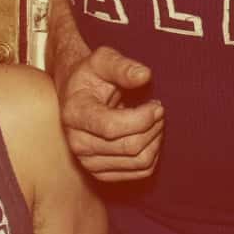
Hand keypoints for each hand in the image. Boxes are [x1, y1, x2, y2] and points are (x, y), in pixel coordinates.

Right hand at [57, 46, 163, 181]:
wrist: (77, 94)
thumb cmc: (91, 75)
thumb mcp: (103, 60)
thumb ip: (122, 66)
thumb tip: (144, 75)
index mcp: (74, 114)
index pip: (112, 127)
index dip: (142, 118)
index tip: (156, 105)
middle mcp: (77, 142)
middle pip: (129, 146)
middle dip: (153, 127)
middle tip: (158, 109)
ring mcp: (88, 161)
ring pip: (138, 162)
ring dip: (155, 140)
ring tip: (155, 120)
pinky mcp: (101, 172)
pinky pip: (140, 171)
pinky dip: (152, 153)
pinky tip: (149, 135)